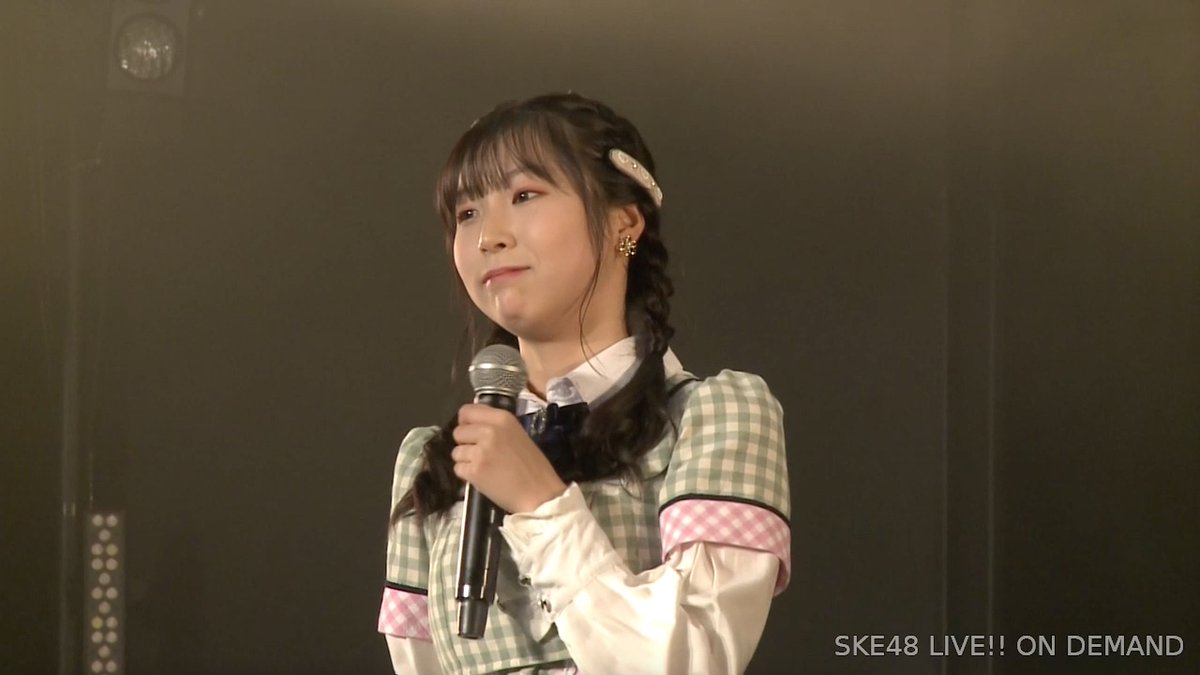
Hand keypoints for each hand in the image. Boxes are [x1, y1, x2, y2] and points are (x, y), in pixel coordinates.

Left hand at [451, 403, 567, 513]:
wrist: (540, 494)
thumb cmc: (534, 467)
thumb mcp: (518, 435)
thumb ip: (496, 427)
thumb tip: (474, 425)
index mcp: (502, 418)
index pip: (467, 411)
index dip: (465, 422)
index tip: (470, 431)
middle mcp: (489, 431)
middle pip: (458, 432)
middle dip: (465, 443)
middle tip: (479, 453)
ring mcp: (480, 451)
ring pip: (456, 452)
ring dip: (465, 460)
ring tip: (484, 467)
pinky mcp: (474, 471)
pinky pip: (458, 468)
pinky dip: (467, 474)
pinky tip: (483, 477)